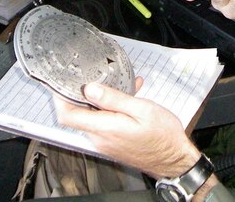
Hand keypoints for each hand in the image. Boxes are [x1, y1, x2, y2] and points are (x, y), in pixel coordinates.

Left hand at [54, 80, 200, 178]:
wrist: (174, 158)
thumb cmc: (162, 135)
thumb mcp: (140, 109)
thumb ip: (113, 99)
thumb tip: (90, 89)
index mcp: (105, 128)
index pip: (68, 115)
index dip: (60, 98)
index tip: (62, 83)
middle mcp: (100, 138)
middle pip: (80, 114)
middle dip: (88, 93)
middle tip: (100, 77)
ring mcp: (106, 142)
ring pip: (94, 116)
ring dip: (105, 100)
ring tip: (126, 88)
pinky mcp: (113, 143)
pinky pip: (105, 122)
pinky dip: (113, 109)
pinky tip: (130, 99)